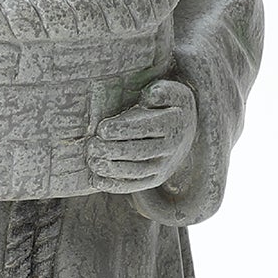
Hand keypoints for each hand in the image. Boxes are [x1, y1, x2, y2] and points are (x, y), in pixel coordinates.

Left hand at [87, 78, 196, 194]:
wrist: (186, 132)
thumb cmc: (169, 106)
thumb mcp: (173, 93)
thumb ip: (162, 91)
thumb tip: (150, 96)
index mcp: (172, 124)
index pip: (146, 129)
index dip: (123, 130)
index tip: (101, 129)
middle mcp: (170, 148)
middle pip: (138, 152)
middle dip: (112, 150)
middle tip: (91, 146)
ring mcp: (162, 167)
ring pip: (135, 171)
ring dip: (111, 169)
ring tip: (92, 161)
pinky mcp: (154, 180)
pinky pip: (134, 186)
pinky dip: (114, 185)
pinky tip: (96, 180)